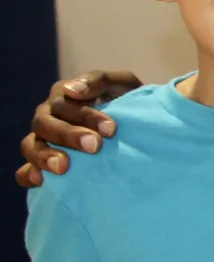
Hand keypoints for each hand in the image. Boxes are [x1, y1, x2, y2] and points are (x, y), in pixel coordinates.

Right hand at [16, 71, 140, 188]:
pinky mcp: (43, 165)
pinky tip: (39, 180)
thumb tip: (72, 90)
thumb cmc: (130, 103)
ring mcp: (43, 141)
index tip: (111, 129)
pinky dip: (28, 174)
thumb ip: (100, 80)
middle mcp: (49, 117)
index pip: (64, 103)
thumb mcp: (123, 85)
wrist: (141, 130)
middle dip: (68, 135)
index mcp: (63, 97)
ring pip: (30, 145)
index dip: (85, 116)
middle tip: (94, 146)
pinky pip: (24, 171)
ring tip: (63, 167)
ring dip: (44, 156)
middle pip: (44, 124)